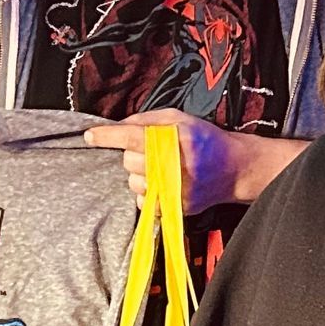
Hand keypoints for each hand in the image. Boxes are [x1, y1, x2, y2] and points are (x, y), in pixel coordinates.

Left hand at [82, 109, 302, 212]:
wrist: (234, 168)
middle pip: (129, 161)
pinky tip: (162, 184)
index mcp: (173, 139)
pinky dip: (147, 192)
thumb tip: (117, 127)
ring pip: (133, 183)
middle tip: (151, 152)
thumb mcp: (179, 118)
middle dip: (133, 155)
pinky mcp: (176, 207)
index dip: (107, 136)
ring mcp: (175, 189)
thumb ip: (146, 119)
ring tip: (159, 169)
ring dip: (139, 175)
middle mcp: (174, 165)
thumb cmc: (204, 139)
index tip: (90, 136)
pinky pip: (143, 201)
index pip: (131, 137)